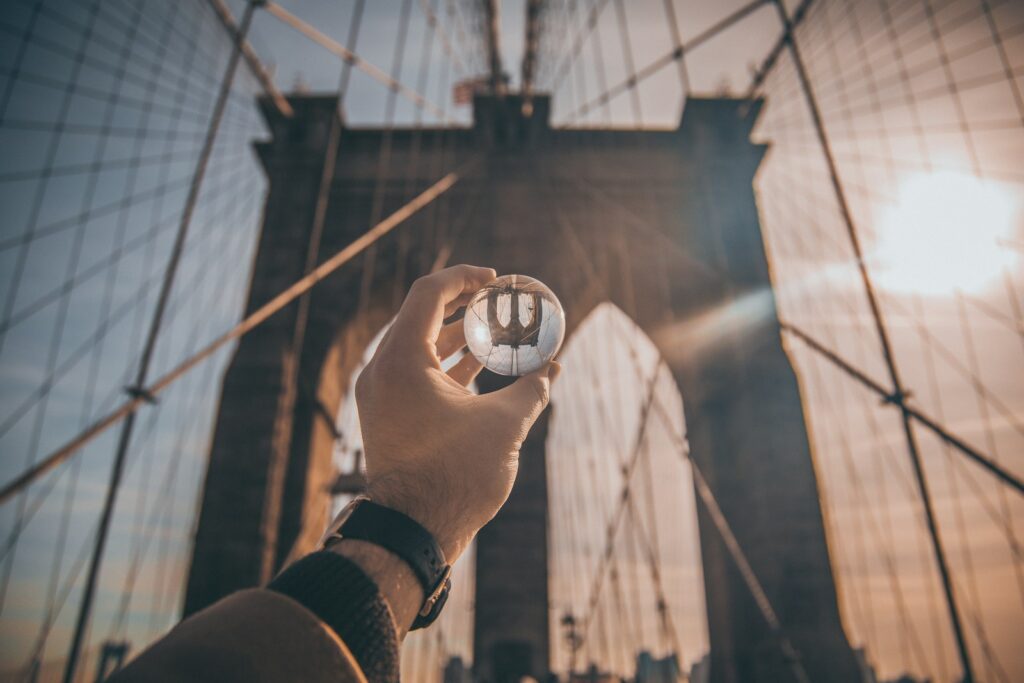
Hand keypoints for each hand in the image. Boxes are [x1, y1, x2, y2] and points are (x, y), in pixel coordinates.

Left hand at [355, 265, 559, 562]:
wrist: (413, 531)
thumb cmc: (455, 475)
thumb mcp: (504, 425)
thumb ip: (531, 389)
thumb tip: (553, 368)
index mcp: (402, 359)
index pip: (429, 294)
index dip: (465, 278)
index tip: (496, 279)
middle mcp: (382, 371)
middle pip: (421, 317)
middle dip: (463, 306)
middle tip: (497, 301)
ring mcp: (381, 395)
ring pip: (419, 348)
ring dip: (456, 337)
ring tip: (495, 333)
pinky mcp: (388, 417)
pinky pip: (415, 375)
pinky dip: (446, 366)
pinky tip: (480, 370)